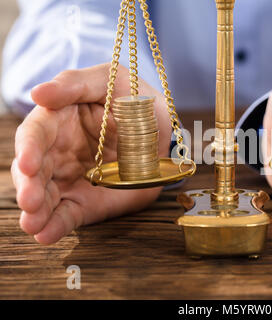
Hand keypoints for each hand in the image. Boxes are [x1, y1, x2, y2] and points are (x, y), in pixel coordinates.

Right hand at [11, 64, 171, 243]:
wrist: (159, 128)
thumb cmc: (130, 97)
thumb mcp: (107, 80)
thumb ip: (73, 84)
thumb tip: (38, 93)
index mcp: (57, 121)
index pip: (35, 135)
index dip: (29, 149)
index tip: (28, 164)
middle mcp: (57, 152)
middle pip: (35, 171)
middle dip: (30, 188)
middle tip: (31, 202)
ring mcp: (71, 179)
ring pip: (47, 197)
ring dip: (37, 212)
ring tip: (33, 224)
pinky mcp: (85, 201)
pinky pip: (69, 214)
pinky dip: (57, 226)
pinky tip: (47, 234)